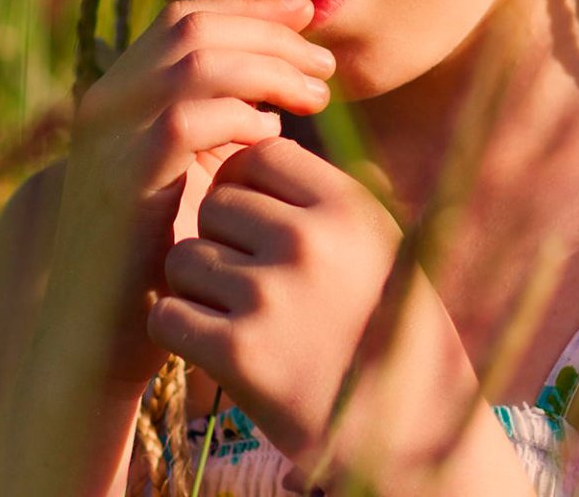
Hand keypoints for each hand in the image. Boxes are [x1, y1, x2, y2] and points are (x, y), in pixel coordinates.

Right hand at [53, 0, 336, 387]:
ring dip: (267, 69)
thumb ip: (219, 130)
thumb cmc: (156, 261)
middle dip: (269, 34)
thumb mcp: (189, 177)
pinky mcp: (123, 180)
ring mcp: (108, 138)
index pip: (185, 19)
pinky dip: (238, 116)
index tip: (307, 20)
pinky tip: (273, 135)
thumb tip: (278, 94)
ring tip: (315, 94)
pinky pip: (186, 121)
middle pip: (193, 28)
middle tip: (324, 65)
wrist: (98, 338)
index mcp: (117, 93)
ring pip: (194, 63)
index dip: (249, 11)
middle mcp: (104, 103)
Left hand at [149, 137, 489, 489]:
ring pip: (184, 257)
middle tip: (243, 278)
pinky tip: (211, 346)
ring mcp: (271, 296)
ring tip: (231, 314)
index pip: (261, 156)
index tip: (255, 221)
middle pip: (215, 203)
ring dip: (195, 286)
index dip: (246, 185)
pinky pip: (168, 313)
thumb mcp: (386, 249)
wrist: (410, 438)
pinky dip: (179, 330)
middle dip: (219, 236)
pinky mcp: (238, 353)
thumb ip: (332, 195)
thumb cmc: (395, 336)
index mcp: (348, 207)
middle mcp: (310, 241)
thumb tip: (273, 139)